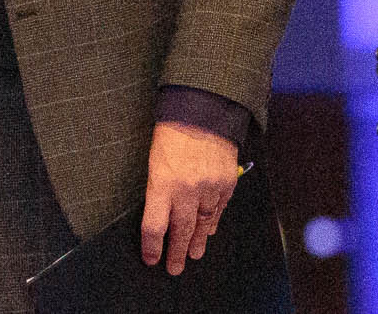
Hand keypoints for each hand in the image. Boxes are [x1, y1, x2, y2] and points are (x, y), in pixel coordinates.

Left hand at [139, 120, 238, 275]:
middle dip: (176, 253)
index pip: (154, 227)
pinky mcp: (226, 182)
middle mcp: (186, 190)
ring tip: (193, 255)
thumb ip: (158, 189)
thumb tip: (161, 215)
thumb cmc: (172, 132)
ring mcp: (209, 188)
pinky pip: (219, 209)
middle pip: (180, 232)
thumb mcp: (154, 160)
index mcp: (162, 184)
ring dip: (197, 242)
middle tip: (174, 269)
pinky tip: (209, 231)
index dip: (151, 247)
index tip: (151, 259)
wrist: (203, 109)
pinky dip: (213, 222)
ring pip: (203, 224)